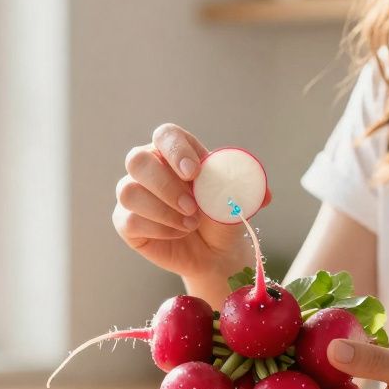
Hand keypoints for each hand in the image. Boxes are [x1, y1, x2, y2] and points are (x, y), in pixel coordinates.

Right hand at [113, 123, 269, 283]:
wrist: (214, 252)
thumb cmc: (222, 218)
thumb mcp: (238, 201)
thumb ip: (246, 191)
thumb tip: (263, 193)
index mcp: (175, 152)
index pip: (166, 135)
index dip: (176, 150)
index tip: (194, 173)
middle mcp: (149, 167)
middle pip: (137, 160)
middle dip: (165, 185)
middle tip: (193, 207)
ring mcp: (134, 194)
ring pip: (130, 192)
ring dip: (163, 211)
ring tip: (190, 224)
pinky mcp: (125, 221)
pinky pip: (130, 220)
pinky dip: (159, 229)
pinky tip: (178, 233)